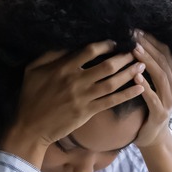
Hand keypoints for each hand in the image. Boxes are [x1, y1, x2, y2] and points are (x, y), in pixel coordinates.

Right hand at [3, 41, 145, 157]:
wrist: (30, 128)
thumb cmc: (30, 98)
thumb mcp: (33, 70)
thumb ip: (50, 56)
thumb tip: (68, 46)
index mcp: (63, 68)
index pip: (89, 51)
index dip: (105, 45)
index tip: (115, 43)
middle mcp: (76, 81)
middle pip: (106, 66)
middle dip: (124, 57)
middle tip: (136, 52)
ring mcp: (83, 98)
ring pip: (112, 83)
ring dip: (129, 73)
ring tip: (141, 66)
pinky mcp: (87, 112)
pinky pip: (111, 101)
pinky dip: (127, 94)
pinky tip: (139, 88)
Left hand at [130, 30, 171, 148]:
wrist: (152, 137)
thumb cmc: (148, 107)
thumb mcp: (150, 85)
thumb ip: (147, 68)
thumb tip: (133, 46)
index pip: (165, 53)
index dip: (152, 41)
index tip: (137, 30)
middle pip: (163, 62)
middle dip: (148, 47)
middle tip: (134, 36)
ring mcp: (169, 101)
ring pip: (160, 77)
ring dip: (147, 63)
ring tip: (134, 52)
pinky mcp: (160, 114)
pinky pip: (153, 98)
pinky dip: (145, 87)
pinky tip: (135, 77)